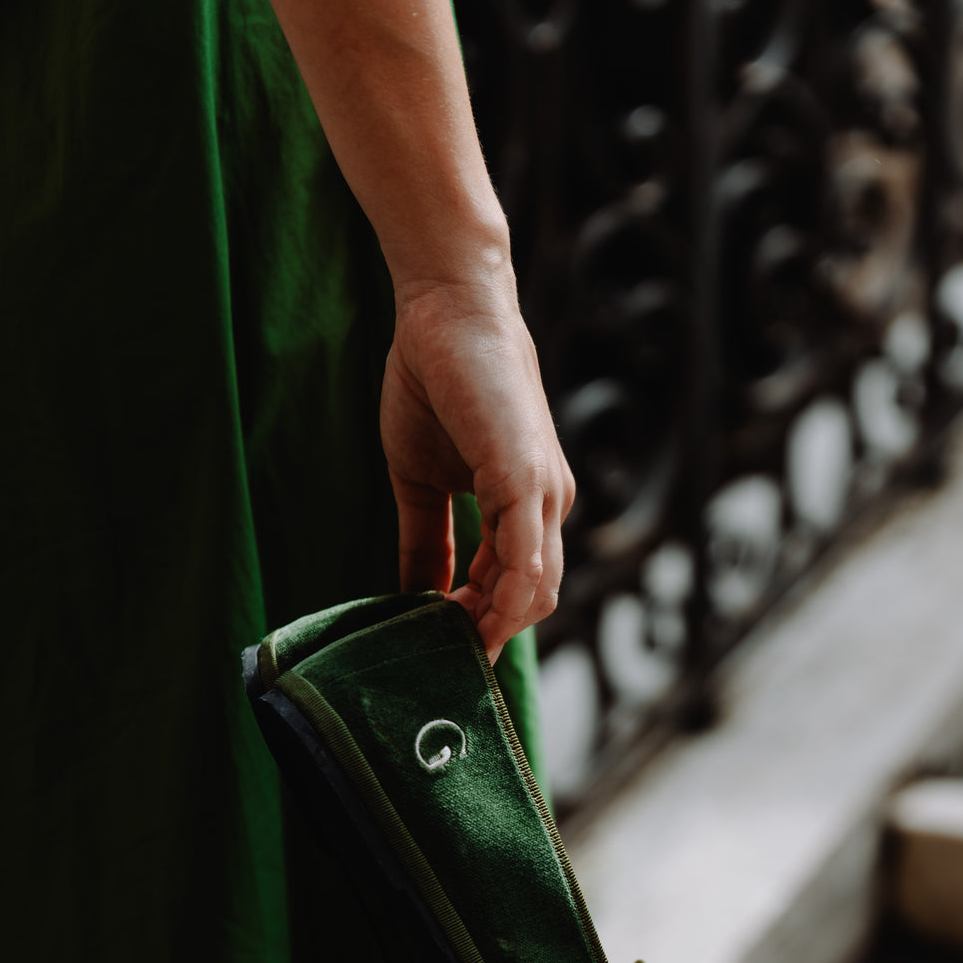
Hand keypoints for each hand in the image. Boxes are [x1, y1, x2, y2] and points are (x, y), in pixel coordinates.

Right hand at [380, 267, 574, 659]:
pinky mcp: (524, 474)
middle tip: (441, 652)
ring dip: (491, 624)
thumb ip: (423, 540)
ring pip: (533, 587)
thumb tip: (413, 594)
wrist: (447, 310)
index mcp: (529, 505)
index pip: (519, 588)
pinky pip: (523, 554)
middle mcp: (548, 504)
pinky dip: (499, 595)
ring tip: (445, 639)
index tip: (443, 647)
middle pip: (533, 599)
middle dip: (488, 633)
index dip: (483, 625)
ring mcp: (542, 491)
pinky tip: (463, 614)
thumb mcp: (420, 481)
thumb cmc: (436, 384)